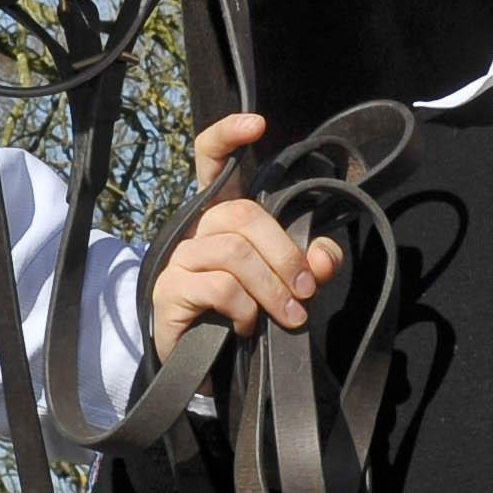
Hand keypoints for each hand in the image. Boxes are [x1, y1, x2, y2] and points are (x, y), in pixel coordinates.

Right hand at [149, 112, 346, 359]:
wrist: (203, 367)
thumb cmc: (243, 313)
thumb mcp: (284, 285)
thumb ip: (310, 264)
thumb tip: (323, 257)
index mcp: (222, 216)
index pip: (210, 160)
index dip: (227, 136)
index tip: (257, 124)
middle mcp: (196, 228)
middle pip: (243, 213)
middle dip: (285, 252)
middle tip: (305, 291)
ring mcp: (179, 257)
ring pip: (235, 252)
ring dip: (272, 288)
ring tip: (288, 316)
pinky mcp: (169, 289)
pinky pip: (220, 286)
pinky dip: (245, 310)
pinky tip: (245, 327)